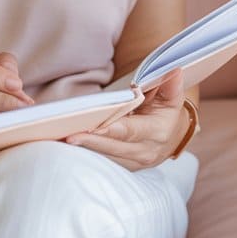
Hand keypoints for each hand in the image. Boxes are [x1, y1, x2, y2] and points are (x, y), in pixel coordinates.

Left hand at [65, 68, 188, 170]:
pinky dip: (87, 154)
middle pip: (113, 146)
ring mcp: (135, 163)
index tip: (94, 127)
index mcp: (158, 132)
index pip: (131, 131)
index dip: (112, 129)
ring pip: (106, 156)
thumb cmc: (168, 112)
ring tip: (62, 140)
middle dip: (90, 141)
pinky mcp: (125, 167)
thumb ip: (171, 85)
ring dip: (84, 149)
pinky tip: (70, 147)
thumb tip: (174, 70)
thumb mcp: (172, 97)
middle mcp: (146, 151)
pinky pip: (104, 161)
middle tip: (68, 136)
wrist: (174, 137)